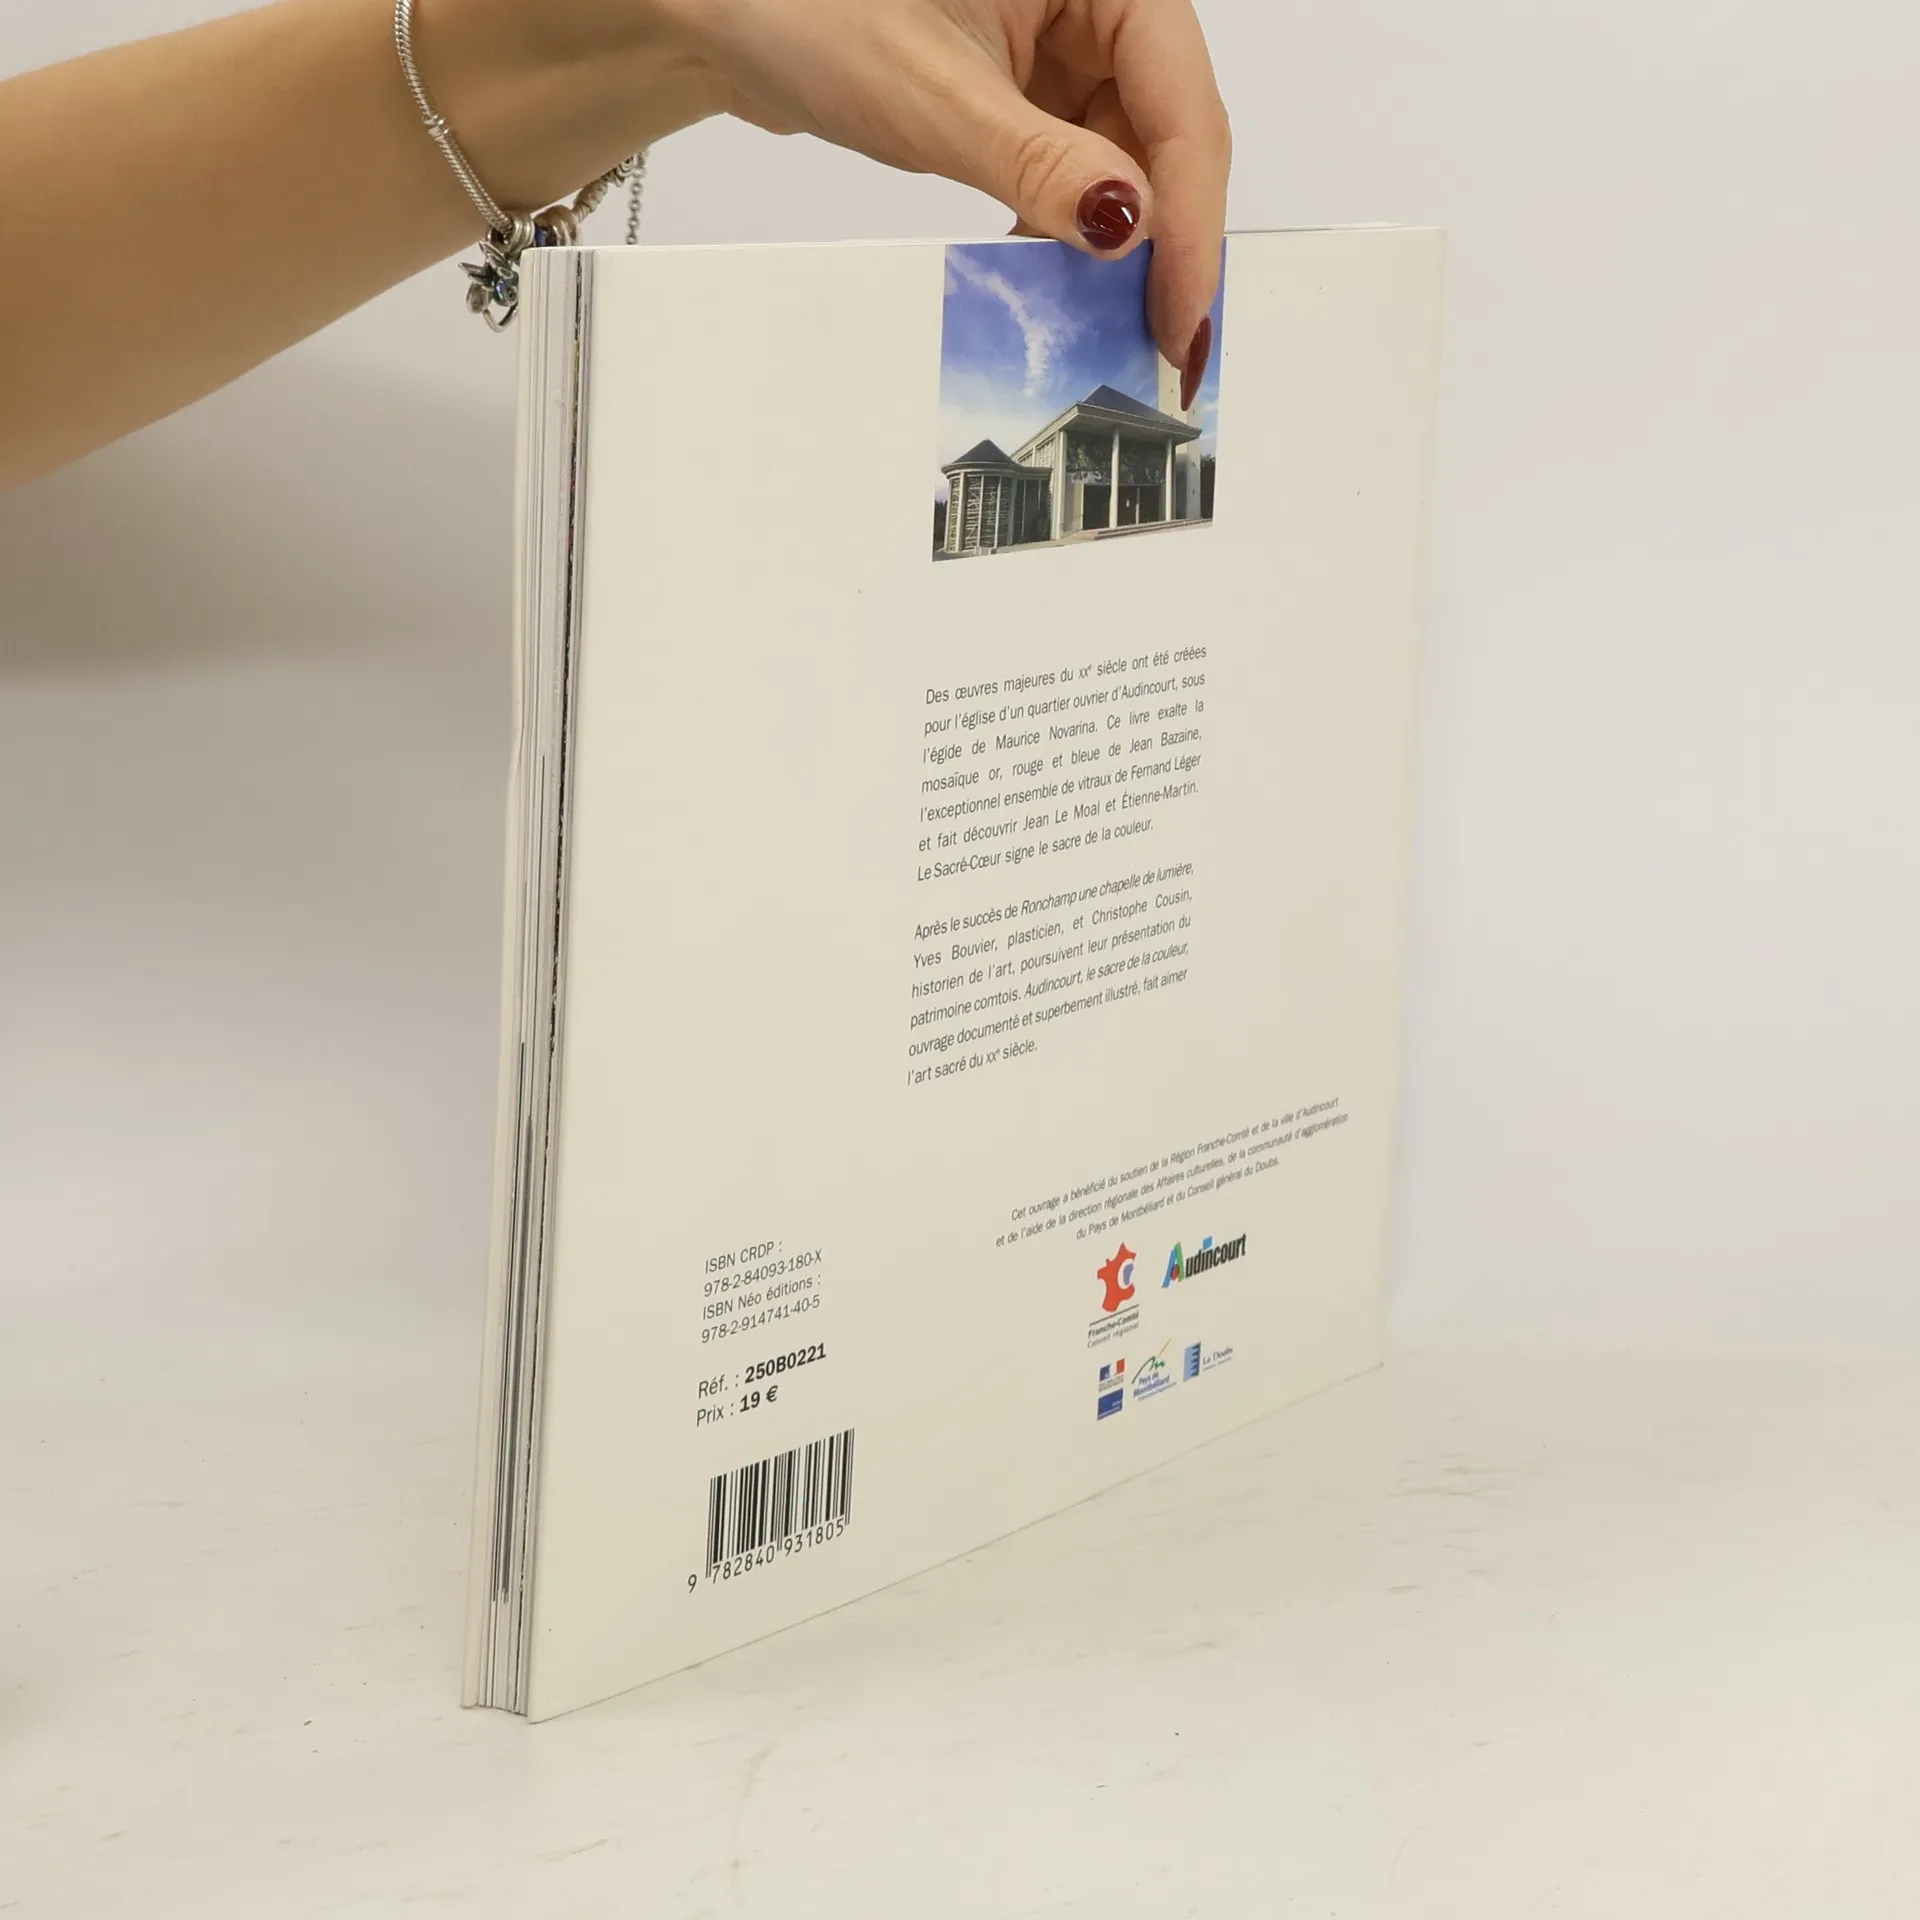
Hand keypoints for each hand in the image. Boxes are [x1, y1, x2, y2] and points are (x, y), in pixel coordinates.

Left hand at [657, 0, 1229, 377]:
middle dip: (1162, 240)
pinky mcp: (1029, 86)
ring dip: (1113, 242)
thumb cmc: (807, 8)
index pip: (1183, 102)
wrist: (726, 12)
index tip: (1183, 315)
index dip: (1192, 219)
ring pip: (1127, 158)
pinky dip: (1066, 225)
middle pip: (1168, 133)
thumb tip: (1129, 227)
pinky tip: (1048, 273)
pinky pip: (1077, 165)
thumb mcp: (935, 97)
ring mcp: (1063, 42)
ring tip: (1096, 320)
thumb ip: (1040, 164)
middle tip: (1157, 342)